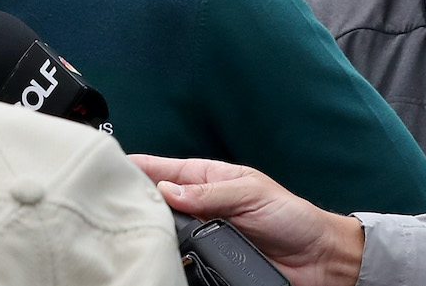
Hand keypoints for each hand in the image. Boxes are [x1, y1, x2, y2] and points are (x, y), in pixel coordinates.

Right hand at [129, 155, 363, 285]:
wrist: (318, 259)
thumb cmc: (291, 217)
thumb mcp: (250, 192)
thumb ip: (208, 192)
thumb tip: (167, 189)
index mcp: (205, 177)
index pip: (161, 167)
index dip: (135, 165)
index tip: (108, 165)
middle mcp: (198, 203)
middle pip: (155, 198)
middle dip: (134, 197)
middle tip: (109, 200)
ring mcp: (201, 231)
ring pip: (163, 227)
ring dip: (149, 226)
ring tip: (126, 225)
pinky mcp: (208, 257)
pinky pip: (181, 253)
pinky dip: (168, 251)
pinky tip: (156, 249)